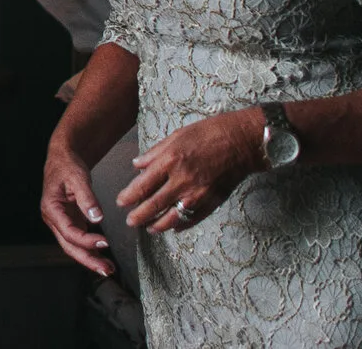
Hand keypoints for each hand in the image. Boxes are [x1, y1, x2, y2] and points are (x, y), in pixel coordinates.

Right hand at [40, 144, 114, 276]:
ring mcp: (61, 222)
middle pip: (69, 246)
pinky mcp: (69, 222)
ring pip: (73, 246)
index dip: (86, 240)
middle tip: (106, 270)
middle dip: (88, 259)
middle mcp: (53, 219)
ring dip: (90, 258)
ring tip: (108, 268)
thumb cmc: (67, 165)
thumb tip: (97, 218)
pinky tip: (103, 258)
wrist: (63, 158)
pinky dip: (90, 249)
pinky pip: (79, 240)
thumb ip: (87, 198)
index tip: (105, 242)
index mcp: (51, 209)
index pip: (68, 232)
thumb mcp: (78, 178)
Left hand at [119, 109, 259, 233]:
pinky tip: (173, 227)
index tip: (120, 202)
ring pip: (172, 218)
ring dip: (157, 225)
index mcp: (170, 161)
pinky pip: (192, 219)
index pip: (142, 185)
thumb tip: (137, 165)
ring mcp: (198, 195)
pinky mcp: (212, 203)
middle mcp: (182, 181)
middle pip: (154, 205)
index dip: (129, 197)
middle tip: (130, 221)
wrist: (241, 142)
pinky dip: (180, 225)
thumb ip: (154, 153)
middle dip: (138, 216)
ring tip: (149, 228)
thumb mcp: (176, 136)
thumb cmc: (208, 133)